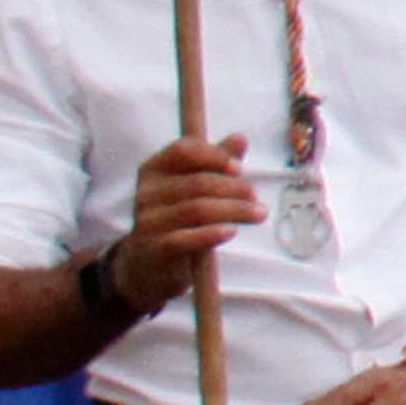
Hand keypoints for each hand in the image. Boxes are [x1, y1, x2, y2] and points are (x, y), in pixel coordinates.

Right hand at [118, 136, 267, 301]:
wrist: (148, 266)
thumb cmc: (177, 218)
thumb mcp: (193, 187)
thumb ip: (216, 163)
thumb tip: (240, 138)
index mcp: (154, 170)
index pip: (183, 150)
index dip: (215, 155)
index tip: (239, 168)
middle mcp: (146, 193)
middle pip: (198, 182)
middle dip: (234, 188)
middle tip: (256, 198)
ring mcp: (148, 222)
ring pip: (197, 209)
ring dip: (235, 210)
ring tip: (259, 214)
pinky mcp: (155, 250)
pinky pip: (185, 239)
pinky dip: (212, 234)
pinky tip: (231, 231)